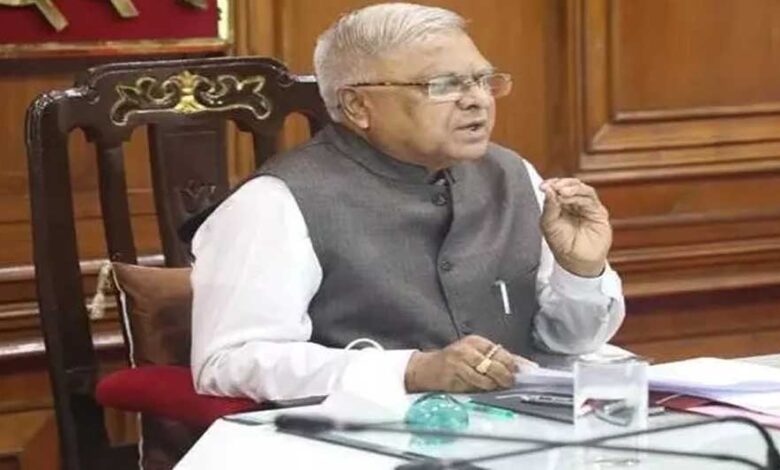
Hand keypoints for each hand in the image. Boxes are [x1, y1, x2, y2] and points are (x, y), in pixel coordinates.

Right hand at [404, 335, 535, 392]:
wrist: (427, 368)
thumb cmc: (454, 363)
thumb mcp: (475, 355)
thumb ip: (496, 360)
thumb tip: (524, 367)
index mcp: (476, 341)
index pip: (500, 351)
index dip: (514, 362)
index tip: (523, 371)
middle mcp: (469, 348)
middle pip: (496, 361)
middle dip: (507, 374)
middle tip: (511, 382)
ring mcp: (461, 360)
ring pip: (487, 373)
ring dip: (496, 382)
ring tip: (499, 386)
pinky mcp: (454, 372)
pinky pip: (476, 382)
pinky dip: (484, 386)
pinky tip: (486, 388)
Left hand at [540, 178, 611, 276]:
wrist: (576, 261)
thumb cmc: (562, 245)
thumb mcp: (548, 225)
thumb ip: (548, 207)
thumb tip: (548, 190)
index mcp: (561, 205)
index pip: (558, 187)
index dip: (552, 183)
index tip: (544, 186)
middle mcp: (575, 204)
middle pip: (572, 185)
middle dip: (563, 183)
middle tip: (555, 186)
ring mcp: (587, 208)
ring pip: (583, 189)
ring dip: (572, 188)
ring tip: (562, 192)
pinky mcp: (598, 213)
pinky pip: (591, 200)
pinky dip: (579, 197)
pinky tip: (570, 198)